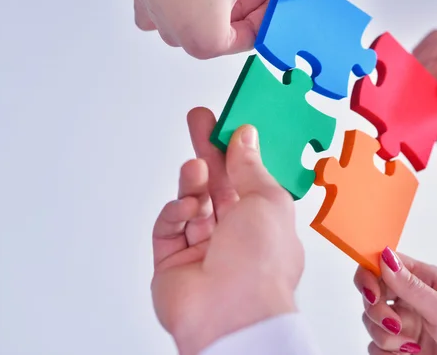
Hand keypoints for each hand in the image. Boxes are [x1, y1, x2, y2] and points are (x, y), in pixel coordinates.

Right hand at [151, 107, 303, 354]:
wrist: (231, 315)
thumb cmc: (261, 265)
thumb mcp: (267, 200)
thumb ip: (249, 166)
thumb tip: (244, 137)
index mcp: (264, 223)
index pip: (247, 178)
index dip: (236, 149)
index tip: (227, 122)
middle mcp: (235, 236)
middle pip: (217, 184)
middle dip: (208, 151)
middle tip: (199, 120)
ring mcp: (203, 249)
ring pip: (192, 202)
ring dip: (194, 182)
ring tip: (196, 169)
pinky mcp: (173, 261)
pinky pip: (169, 225)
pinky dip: (176, 212)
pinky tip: (187, 208)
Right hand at [354, 247, 436, 354]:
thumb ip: (412, 286)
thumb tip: (386, 258)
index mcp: (421, 278)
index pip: (381, 264)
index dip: (369, 276)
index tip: (373, 295)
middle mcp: (408, 298)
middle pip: (371, 294)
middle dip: (377, 312)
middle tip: (396, 325)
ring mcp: (403, 322)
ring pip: (370, 321)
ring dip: (385, 336)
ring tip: (410, 345)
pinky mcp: (399, 345)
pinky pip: (375, 346)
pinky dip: (385, 352)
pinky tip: (407, 353)